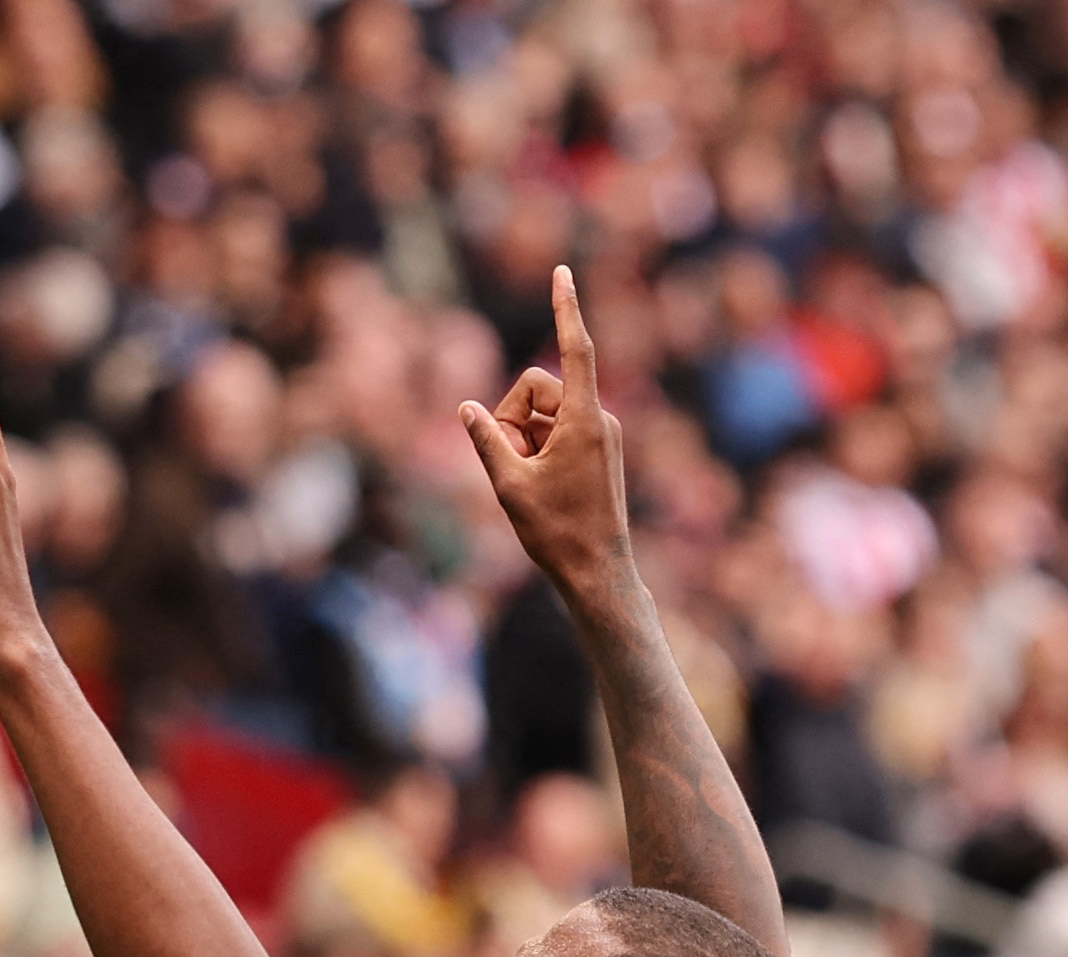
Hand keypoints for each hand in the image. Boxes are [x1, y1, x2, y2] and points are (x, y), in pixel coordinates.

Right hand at [460, 266, 635, 611]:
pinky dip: (539, 448)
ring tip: (528, 484)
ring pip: (545, 413)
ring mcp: (601, 434)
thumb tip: (466, 408)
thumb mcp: (509, 485)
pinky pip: (558, 431)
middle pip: (538, 388)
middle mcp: (599, 418)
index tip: (562, 271)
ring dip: (524, 439)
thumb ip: (486, 439)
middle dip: (513, 417)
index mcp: (583, 419)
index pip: (575, 347)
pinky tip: (538, 486)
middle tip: (509, 465)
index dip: (564, 307)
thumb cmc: (556, 533)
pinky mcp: (600, 449)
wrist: (598, 575)